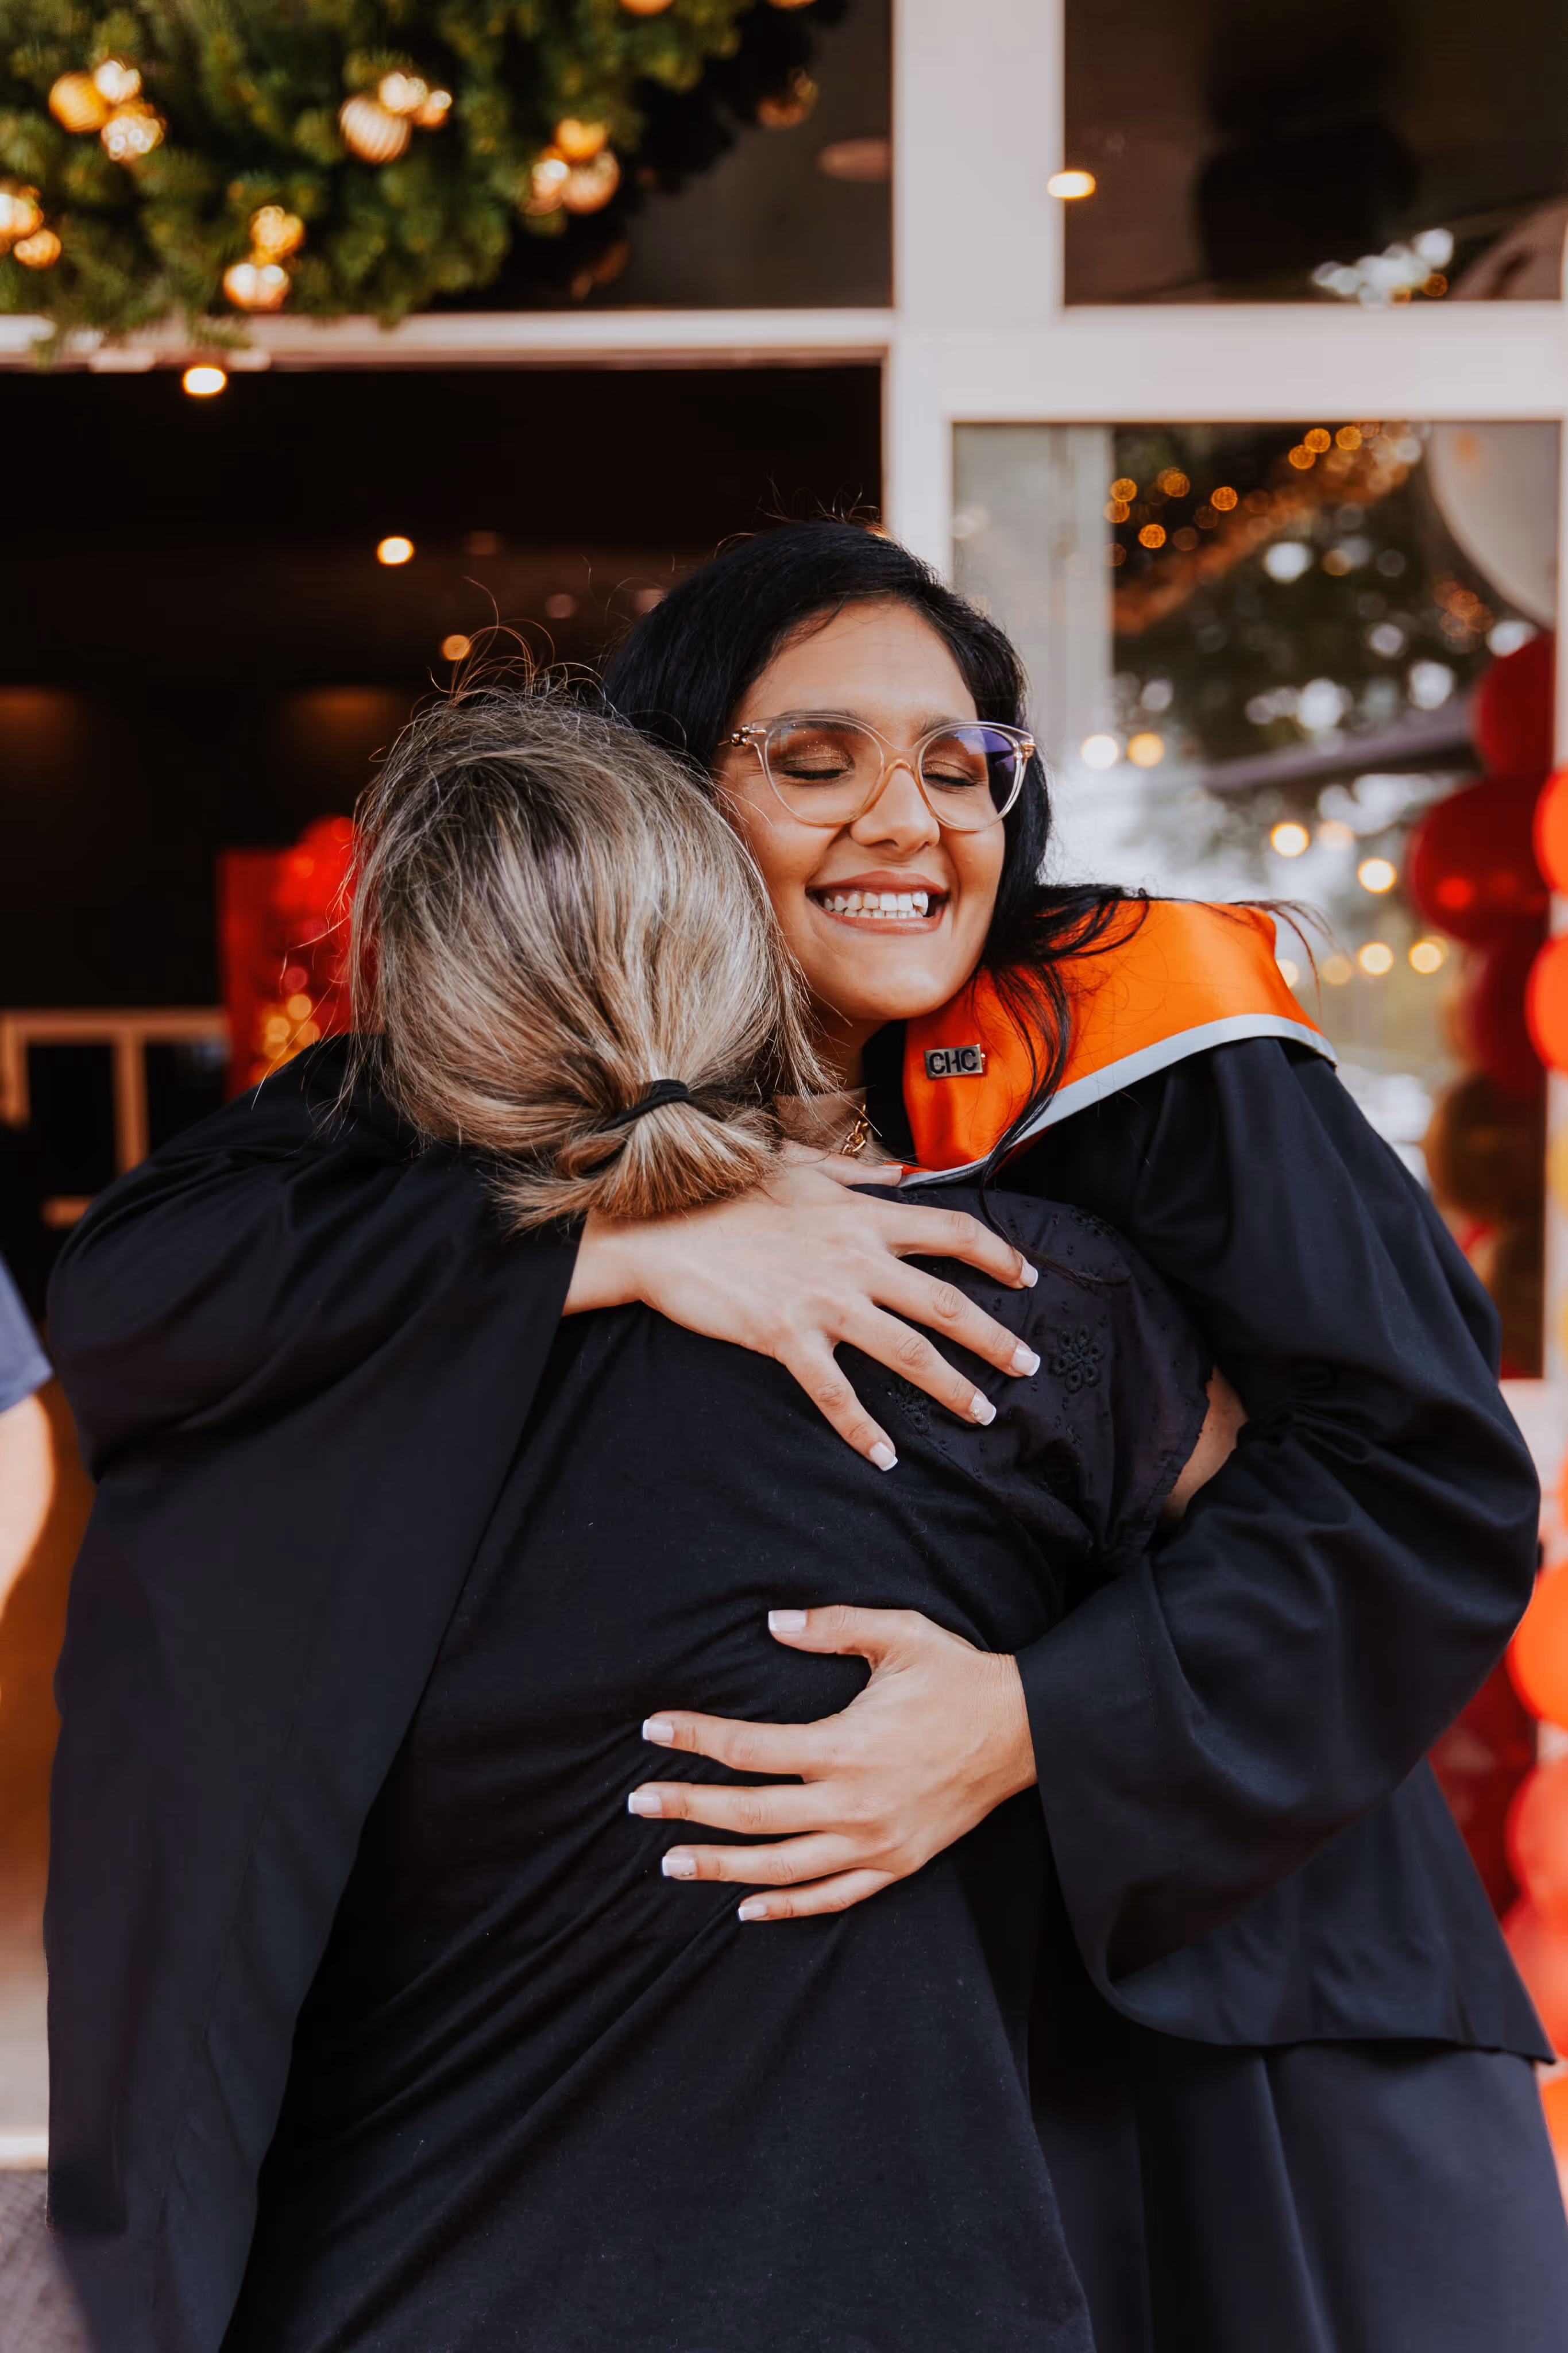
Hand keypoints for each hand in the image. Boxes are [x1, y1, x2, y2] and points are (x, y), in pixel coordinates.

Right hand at [565, 1150, 1040, 1465]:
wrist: (657, 1228)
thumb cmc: (724, 1193)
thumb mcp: (797, 1165)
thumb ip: (857, 1173)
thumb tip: (904, 1174)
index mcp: (861, 1217)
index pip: (951, 1232)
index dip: (998, 1254)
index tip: (1028, 1276)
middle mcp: (854, 1259)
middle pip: (946, 1302)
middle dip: (995, 1337)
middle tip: (1029, 1364)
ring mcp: (822, 1300)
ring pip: (907, 1352)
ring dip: (952, 1388)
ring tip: (983, 1413)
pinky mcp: (785, 1337)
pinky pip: (834, 1392)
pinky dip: (863, 1429)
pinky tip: (886, 1457)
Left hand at [627, 1605, 1035, 1920]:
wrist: (1024, 1730)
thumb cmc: (956, 1676)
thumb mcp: (897, 1634)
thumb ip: (830, 1625)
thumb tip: (771, 1621)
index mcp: (846, 1745)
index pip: (750, 1749)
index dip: (695, 1739)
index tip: (653, 1731)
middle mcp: (854, 1803)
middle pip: (751, 1814)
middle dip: (687, 1808)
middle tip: (637, 1804)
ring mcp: (875, 1841)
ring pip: (782, 1866)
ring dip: (721, 1867)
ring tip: (671, 1862)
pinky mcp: (897, 1863)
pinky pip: (833, 1895)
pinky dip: (788, 1906)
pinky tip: (747, 1907)